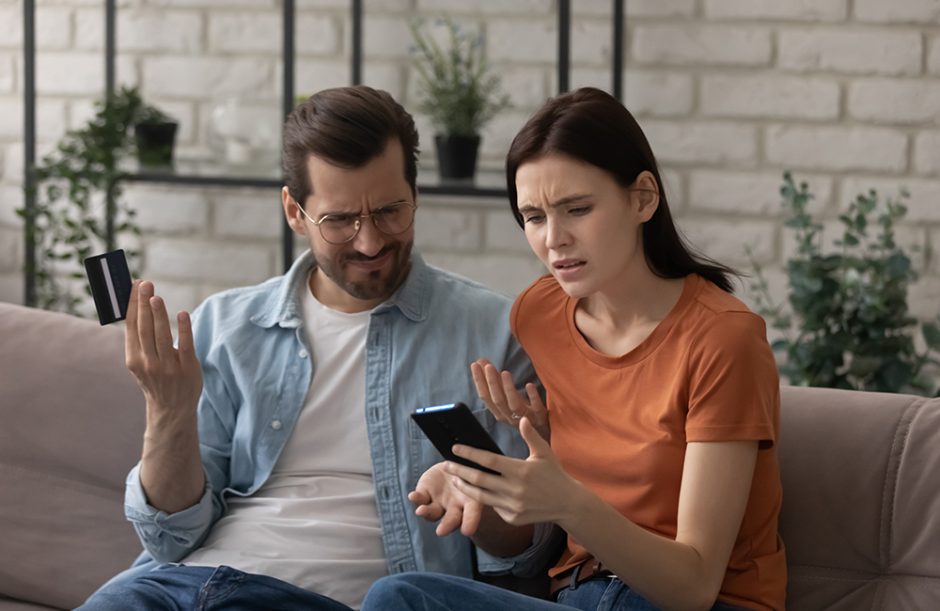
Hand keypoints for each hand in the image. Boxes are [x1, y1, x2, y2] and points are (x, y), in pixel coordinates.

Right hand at [125, 280, 201, 417]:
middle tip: (144, 284)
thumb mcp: (141, 363)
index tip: (134, 286)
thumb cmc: (155, 379)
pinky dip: (184, 328)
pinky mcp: (187, 369)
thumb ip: (140, 339)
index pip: (131, 327)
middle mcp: (148, 363)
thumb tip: (138, 306)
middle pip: (144, 328)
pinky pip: (185, 345)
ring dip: (158, 314)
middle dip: (142, 305)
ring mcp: (168, 367)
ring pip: (162, 336)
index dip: (131, 306)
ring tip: (155, 296)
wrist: (172, 409)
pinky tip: (182, 313)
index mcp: (134, 359)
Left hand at [409, 463, 483, 536]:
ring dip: (426, 512)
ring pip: (432, 512)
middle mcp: (454, 508)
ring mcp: (438, 503)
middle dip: (446, 525)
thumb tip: (483, 475)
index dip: (470, 523)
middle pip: (451, 519)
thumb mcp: (476, 475)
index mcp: (472, 503)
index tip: (467, 531)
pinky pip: (420, 499)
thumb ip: (478, 479)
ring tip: (421, 511)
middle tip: (441, 532)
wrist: (455, 464)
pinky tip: (412, 496)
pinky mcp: (424, 494)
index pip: (472, 515)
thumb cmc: (470, 471)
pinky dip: (416, 498)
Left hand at [445, 416, 578, 526]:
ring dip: (465, 487)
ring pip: (481, 496)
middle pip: (479, 479)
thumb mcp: (544, 453)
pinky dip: (483, 499)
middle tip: (446, 464)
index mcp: (520, 470)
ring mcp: (513, 506)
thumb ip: (531, 436)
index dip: (470, 454)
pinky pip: (493, 507)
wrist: (567, 503)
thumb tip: (522, 418)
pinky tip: (476, 491)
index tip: (455, 449)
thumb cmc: (554, 474)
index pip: (488, 460)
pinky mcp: (513, 518)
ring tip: (455, 479)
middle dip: (459, 471)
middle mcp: (515, 489)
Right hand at [470, 358, 548, 441]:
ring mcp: (527, 418)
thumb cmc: (524, 413)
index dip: (480, 381)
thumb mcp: (509, 397)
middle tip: (487, 366)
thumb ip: (497, 382)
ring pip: (514, 405)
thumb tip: (481, 362)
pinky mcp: (541, 418)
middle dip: (491, 383)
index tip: (475, 365)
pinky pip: (537, 409)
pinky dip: (533, 397)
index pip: (486, 397)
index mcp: (501, 413)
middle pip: (498, 401)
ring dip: (508, 389)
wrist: (545, 434)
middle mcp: (511, 417)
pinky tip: (529, 385)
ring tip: (505, 372)